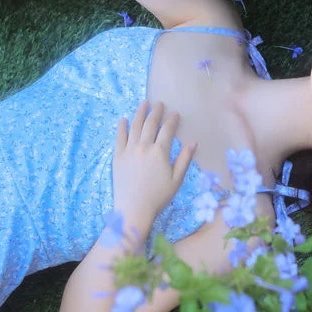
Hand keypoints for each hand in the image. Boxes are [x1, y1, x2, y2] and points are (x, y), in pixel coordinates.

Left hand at [112, 101, 197, 226]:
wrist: (133, 208)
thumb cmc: (158, 196)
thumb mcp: (176, 180)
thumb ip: (184, 159)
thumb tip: (193, 142)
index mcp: (160, 152)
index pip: (167, 130)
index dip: (172, 120)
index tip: (175, 113)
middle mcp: (144, 147)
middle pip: (150, 124)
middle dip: (156, 112)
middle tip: (159, 104)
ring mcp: (129, 150)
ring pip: (135, 126)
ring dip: (140, 113)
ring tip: (143, 103)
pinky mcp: (117, 156)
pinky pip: (119, 137)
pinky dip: (121, 127)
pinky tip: (123, 119)